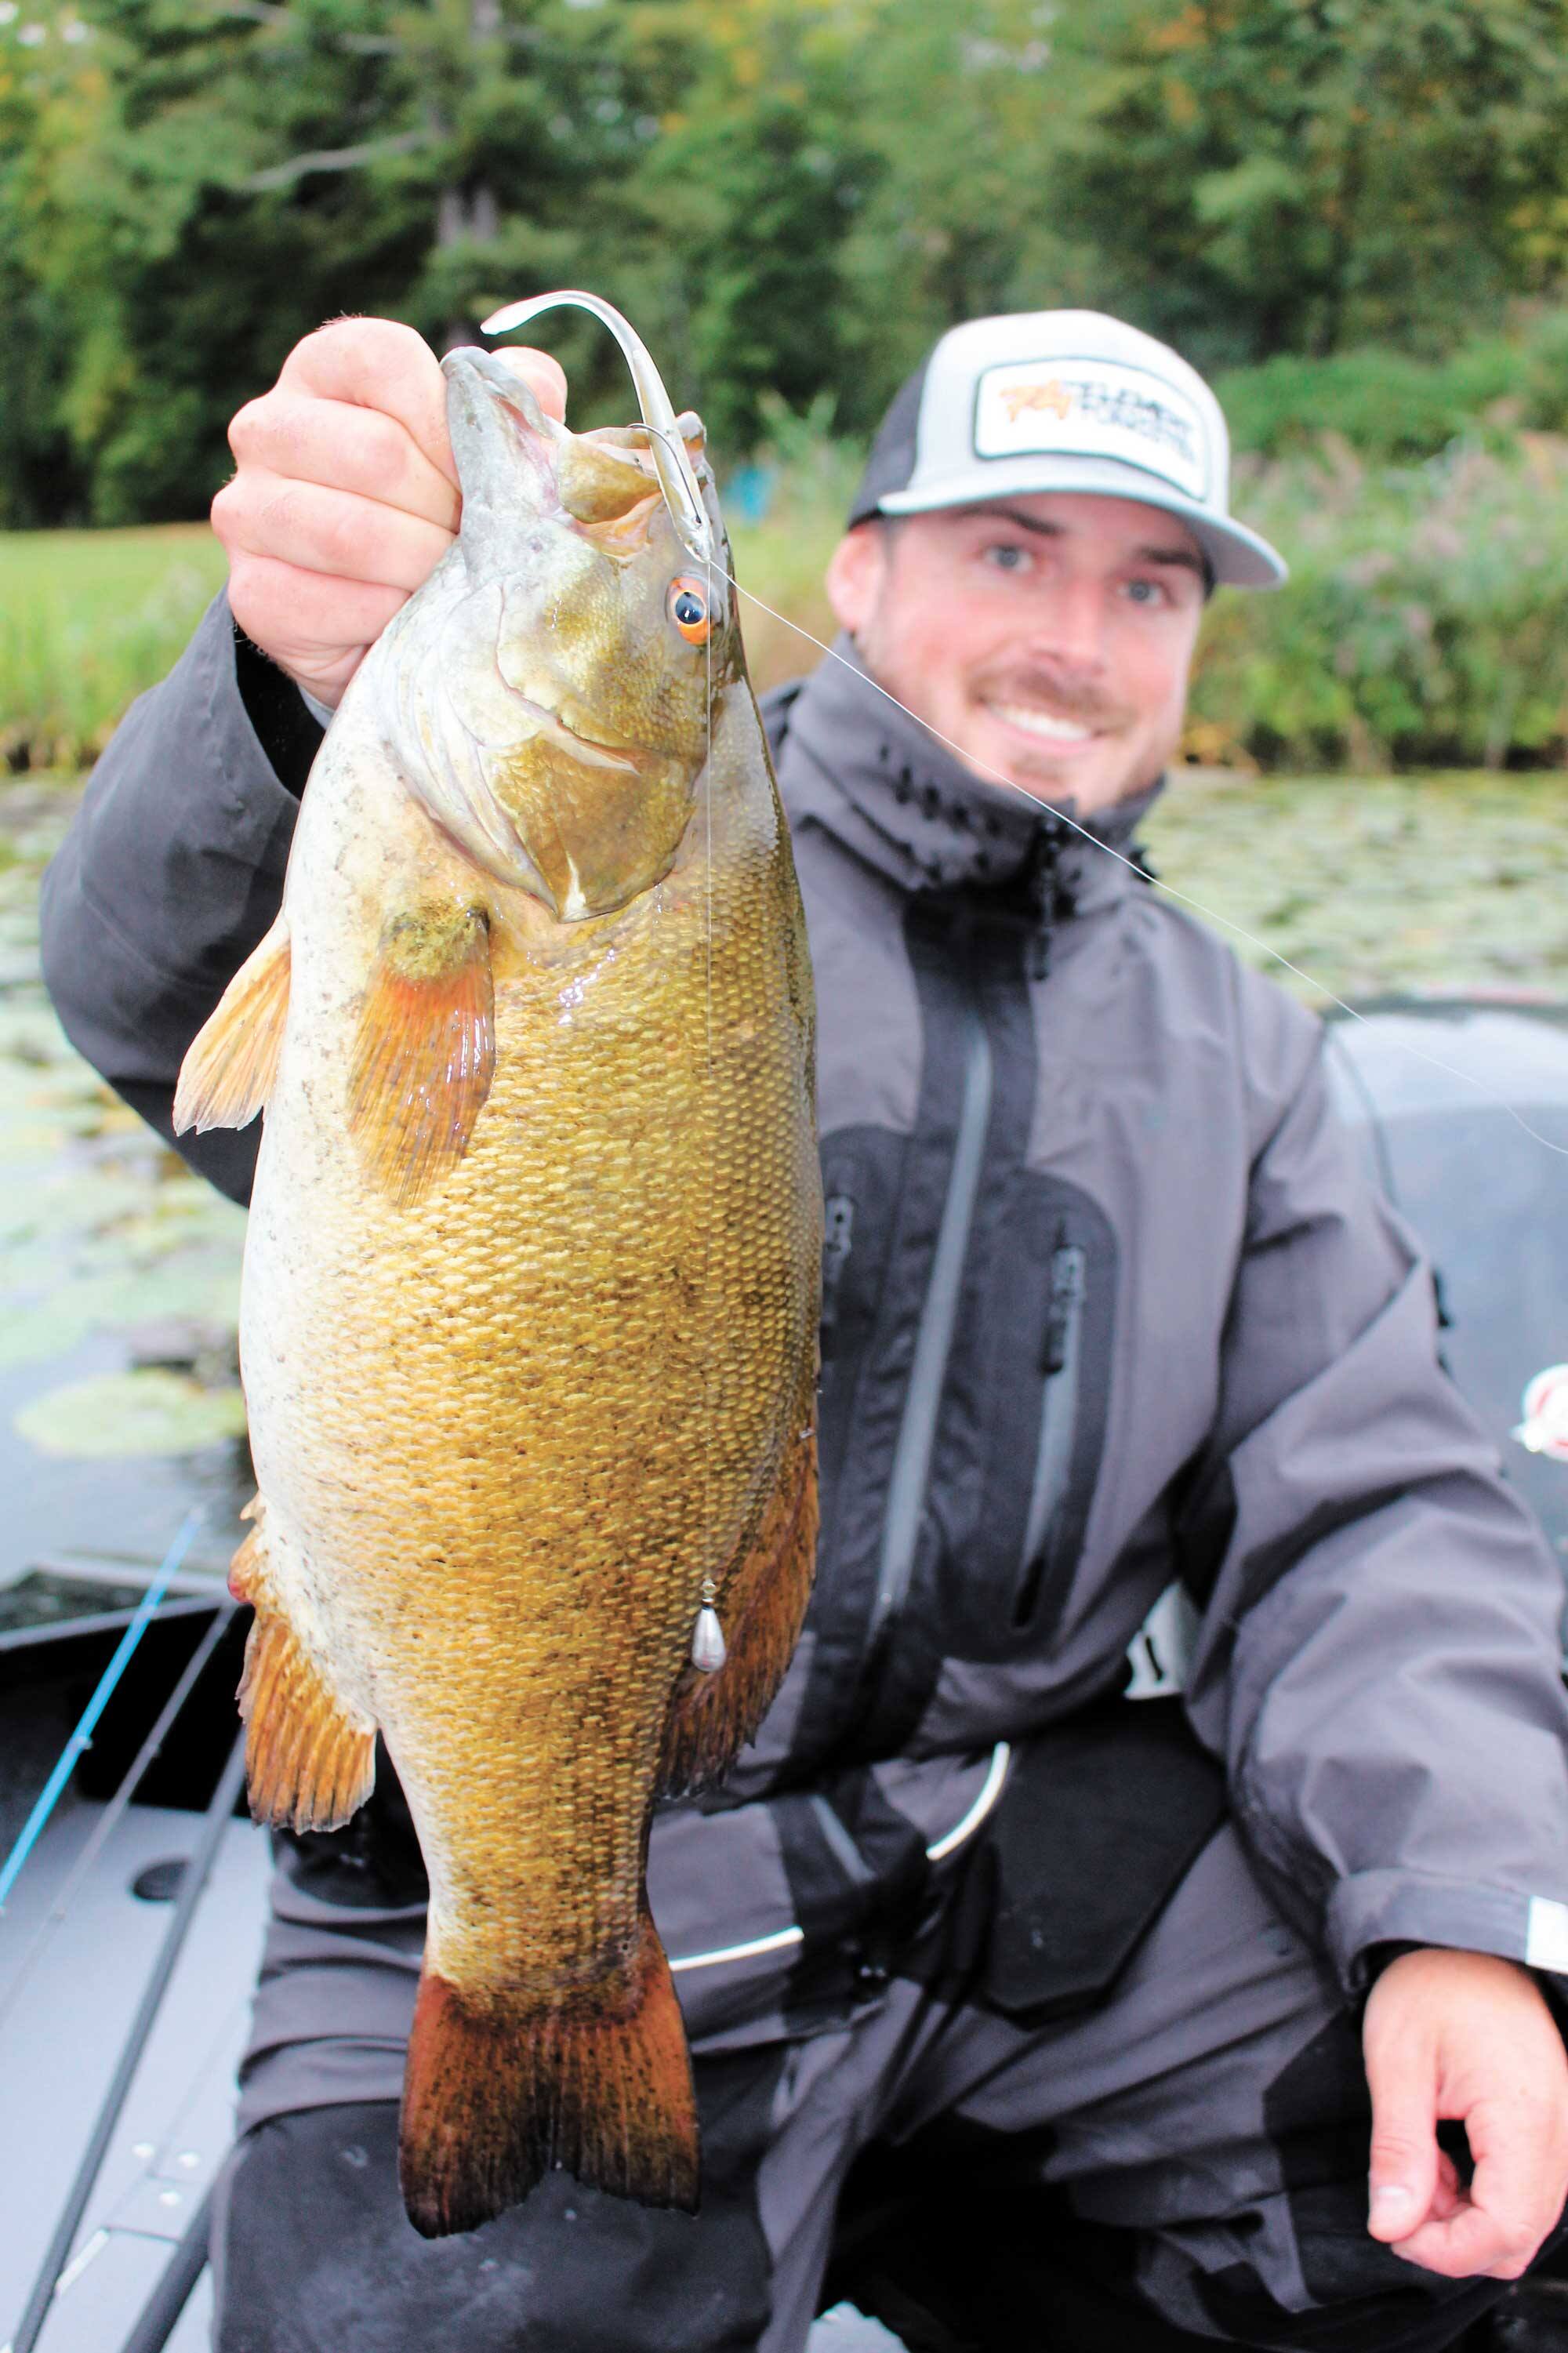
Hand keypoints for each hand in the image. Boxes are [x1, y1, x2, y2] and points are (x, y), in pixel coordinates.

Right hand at [212, 317, 566, 707]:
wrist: (387, 621)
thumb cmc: (441, 512)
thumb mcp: (482, 448)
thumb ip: (513, 404)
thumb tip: (536, 386)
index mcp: (323, 368)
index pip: (383, 359)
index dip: (449, 423)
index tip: (479, 475)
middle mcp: (268, 427)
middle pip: (374, 451)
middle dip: (447, 510)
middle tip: (474, 541)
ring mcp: (247, 509)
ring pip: (350, 533)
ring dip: (422, 567)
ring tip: (449, 580)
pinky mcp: (251, 591)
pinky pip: (331, 603)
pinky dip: (389, 617)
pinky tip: (408, 616)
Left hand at [1364, 1947, 1567, 2277]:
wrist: (1464, 1938)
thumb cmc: (1430, 1985)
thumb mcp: (1396, 2063)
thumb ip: (1398, 2152)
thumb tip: (1389, 2226)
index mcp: (1523, 2115)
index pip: (1507, 2228)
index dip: (1447, 2251)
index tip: (1394, 2229)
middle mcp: (1558, 2129)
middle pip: (1522, 2235)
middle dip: (1456, 2240)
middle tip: (1400, 2199)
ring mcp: (1561, 2127)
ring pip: (1527, 2217)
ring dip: (1468, 2216)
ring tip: (1419, 2168)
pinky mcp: (1551, 2123)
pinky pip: (1529, 2188)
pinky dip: (1484, 2192)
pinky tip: (1443, 2158)